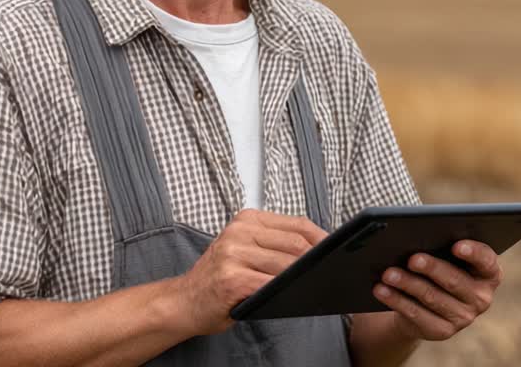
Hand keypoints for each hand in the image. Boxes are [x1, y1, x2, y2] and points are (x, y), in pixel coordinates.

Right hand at [171, 209, 326, 335]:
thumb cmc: (219, 278)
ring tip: (314, 288)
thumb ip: (274, 246)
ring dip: (304, 279)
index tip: (336, 253)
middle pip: (296, 243)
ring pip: (287, 265)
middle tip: (330, 275)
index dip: (323, 239)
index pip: (297, 224)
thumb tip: (317, 252)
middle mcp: (239, 231)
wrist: (184, 301)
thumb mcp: (244, 250)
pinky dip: (286, 293)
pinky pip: (271, 285)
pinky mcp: (232, 278)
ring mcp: (234, 253)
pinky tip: (292, 299)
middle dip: (316, 262)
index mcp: (247, 219)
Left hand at [372, 240, 501, 340]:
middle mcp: (481, 298)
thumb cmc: (438, 269)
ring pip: (432, 297)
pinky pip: (416, 314)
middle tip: (412, 259)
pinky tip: (382, 290)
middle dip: (432, 268)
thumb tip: (417, 236)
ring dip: (408, 283)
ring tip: (388, 273)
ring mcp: (463, 317)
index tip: (456, 245)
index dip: (473, 253)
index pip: (487, 261)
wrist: (426, 304)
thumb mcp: (445, 256)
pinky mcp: (442, 331)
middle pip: (455, 281)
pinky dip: (396, 300)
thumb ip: (441, 246)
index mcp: (488, 274)